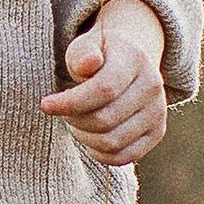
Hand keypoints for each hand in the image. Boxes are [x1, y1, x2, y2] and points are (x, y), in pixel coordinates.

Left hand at [43, 0, 168, 165]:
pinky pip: (122, 157)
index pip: (104, 89)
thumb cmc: (97, 55)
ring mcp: (158, 112)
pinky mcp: (156, 133)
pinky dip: (97, 152)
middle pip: (104, 119)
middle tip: (64, 110)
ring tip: (76, 120)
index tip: (46, 105)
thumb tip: (88, 63)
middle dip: (74, 118)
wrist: (128, 63)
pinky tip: (88, 135)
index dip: (71, 102)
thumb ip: (81, 54)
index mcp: (134, 59)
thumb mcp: (84, 46)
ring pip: (111, 142)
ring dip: (83, 135)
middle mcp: (152, 86)